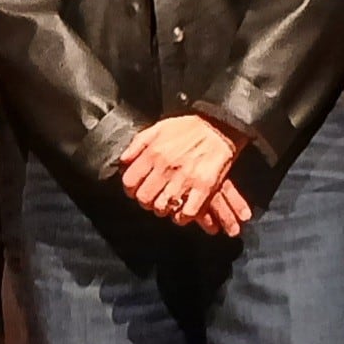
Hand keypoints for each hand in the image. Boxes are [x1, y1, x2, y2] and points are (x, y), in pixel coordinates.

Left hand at [117, 114, 251, 234]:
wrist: (219, 126)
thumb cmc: (188, 128)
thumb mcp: (157, 128)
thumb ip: (137, 145)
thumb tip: (123, 163)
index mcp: (153, 152)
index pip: (130, 182)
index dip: (131, 189)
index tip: (137, 190)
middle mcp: (166, 166)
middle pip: (144, 198)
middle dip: (146, 201)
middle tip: (153, 198)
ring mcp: (185, 178)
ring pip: (162, 208)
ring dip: (163, 209)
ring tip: (168, 203)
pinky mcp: (204, 187)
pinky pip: (187, 212)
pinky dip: (182, 216)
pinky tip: (182, 211)